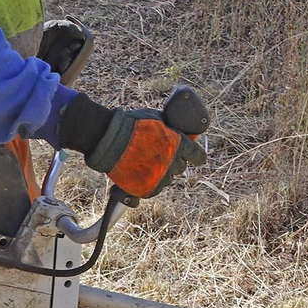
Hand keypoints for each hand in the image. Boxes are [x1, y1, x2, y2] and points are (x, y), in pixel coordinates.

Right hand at [85, 108, 206, 198]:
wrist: (109, 139)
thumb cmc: (131, 124)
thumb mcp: (156, 118)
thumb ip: (168, 127)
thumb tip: (173, 129)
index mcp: (179, 145)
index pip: (197, 156)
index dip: (197, 156)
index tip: (196, 158)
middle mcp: (172, 163)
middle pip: (181, 167)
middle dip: (174, 161)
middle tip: (161, 154)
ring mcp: (160, 178)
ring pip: (167, 179)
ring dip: (161, 173)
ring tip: (146, 163)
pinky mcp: (146, 189)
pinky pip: (153, 189)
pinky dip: (149, 184)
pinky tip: (141, 175)